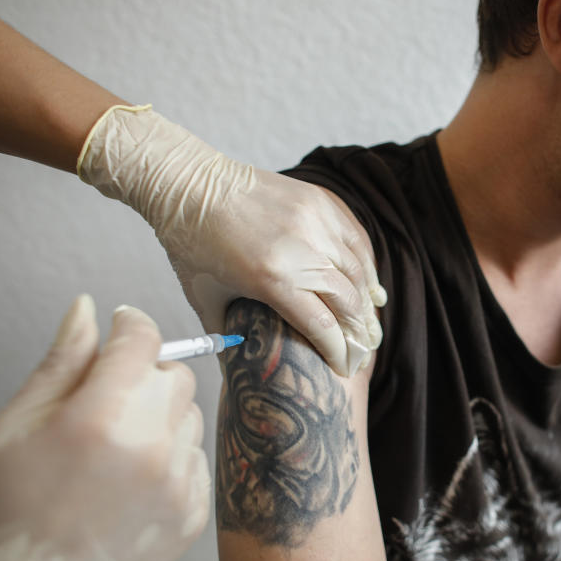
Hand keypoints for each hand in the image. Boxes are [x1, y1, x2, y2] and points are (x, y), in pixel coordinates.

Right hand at [0, 296, 209, 560]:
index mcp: (102, 417)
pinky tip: (133, 479)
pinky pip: (198, 461)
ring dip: (161, 418)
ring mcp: (177, 484)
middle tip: (111, 395)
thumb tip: (86, 313)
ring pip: (191, 417)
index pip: (142, 340)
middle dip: (146, 374)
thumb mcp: (14, 426)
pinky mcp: (192, 515)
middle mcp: (150, 446)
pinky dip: (172, 459)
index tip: (122, 327)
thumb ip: (61, 362)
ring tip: (116, 448)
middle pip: (176, 376)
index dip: (130, 325)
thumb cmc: (5, 519)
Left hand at [78, 106, 385, 376]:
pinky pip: (358, 239)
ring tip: (370, 324)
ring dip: (368, 302)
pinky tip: (368, 285)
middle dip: (361, 333)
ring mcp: (315, 221)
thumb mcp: (206, 299)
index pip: (323, 326)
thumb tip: (240, 377)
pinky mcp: (321, 201)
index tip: (345, 368)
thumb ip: (228, 338)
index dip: (340, 352)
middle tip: (364, 352)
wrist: (190, 183)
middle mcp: (301, 248)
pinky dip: (367, 266)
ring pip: (359, 271)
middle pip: (349, 301)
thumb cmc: (192, 245)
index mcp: (272, 277)